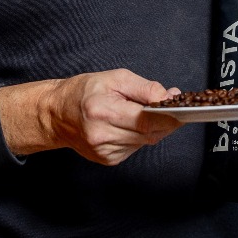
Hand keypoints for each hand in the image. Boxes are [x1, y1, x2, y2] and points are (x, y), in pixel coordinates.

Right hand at [0, 70, 180, 165]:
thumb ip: (145, 88)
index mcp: (102, 111)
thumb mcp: (115, 78)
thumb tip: (169, 96)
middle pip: (149, 133)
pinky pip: (135, 148)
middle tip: (169, 108)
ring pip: (145, 142)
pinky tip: (128, 126)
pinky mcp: (107, 159)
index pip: (146, 120)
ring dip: (152, 129)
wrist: (56, 114)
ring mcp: (104, 151)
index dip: (169, 116)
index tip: (181, 109)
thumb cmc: (83, 92)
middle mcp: (102, 135)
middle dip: (164, 121)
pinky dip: (139, 136)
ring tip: (141, 113)